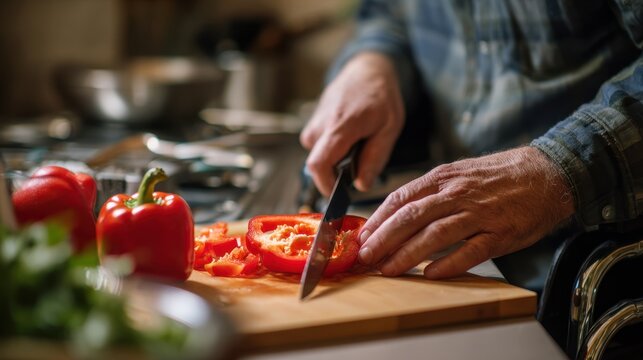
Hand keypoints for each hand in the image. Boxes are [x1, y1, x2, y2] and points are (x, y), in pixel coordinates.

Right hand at [300, 52, 403, 195]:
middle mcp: (321, 124)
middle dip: (336, 172)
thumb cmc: (380, 96)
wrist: (365, 70)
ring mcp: (314, 122)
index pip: (319, 164)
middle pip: (318, 164)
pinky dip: (334, 148)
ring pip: (320, 155)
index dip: (325, 186)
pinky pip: (320, 146)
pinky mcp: (312, 123)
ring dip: (337, 158)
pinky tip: (349, 136)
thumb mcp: (390, 128)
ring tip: (358, 143)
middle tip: (359, 162)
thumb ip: (375, 157)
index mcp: (341, 126)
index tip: (339, 195)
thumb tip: (361, 185)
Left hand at [358, 147, 575, 278]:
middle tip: (365, 256)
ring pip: (435, 234)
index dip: (378, 219)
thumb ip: (429, 192)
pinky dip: (448, 264)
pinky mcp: (500, 233)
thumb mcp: (458, 173)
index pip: (401, 198)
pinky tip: (431, 275)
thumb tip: (395, 215)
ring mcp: (479, 213)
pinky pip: (470, 251)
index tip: (361, 236)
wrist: (546, 174)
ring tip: (388, 269)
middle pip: (411, 217)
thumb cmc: (497, 176)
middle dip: (383, 239)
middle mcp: (457, 193)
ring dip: (407, 254)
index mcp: (443, 177)